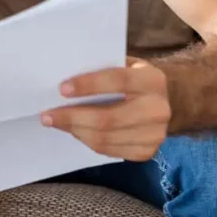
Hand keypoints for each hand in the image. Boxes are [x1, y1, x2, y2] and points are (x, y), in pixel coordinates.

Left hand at [41, 56, 171, 160]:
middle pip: (108, 119)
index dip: (89, 85)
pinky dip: (88, 141)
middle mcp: (158, 109)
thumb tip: (63, 75)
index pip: (118, 80)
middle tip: (47, 115)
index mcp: (152, 80)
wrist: (169, 101)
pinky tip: (76, 131)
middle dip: (72, 117)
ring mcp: (155, 135)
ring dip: (75, 131)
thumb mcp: (125, 63)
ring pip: (105, 138)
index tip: (62, 89)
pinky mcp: (147, 152)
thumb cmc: (135, 78)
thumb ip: (102, 67)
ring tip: (56, 123)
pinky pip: (109, 150)